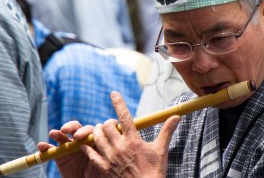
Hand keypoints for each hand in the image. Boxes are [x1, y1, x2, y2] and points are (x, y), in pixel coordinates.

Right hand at [37, 121, 105, 177]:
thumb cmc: (99, 175)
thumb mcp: (103, 165)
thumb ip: (101, 155)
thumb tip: (103, 148)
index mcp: (94, 142)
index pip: (90, 131)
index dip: (84, 131)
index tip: (78, 137)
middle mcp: (82, 141)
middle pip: (76, 128)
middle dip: (71, 127)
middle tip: (66, 130)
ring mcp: (69, 147)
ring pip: (62, 136)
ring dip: (57, 133)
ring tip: (52, 134)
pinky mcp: (59, 154)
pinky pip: (51, 149)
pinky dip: (45, 147)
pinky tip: (41, 146)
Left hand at [38, 91, 180, 177]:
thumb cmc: (155, 171)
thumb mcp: (161, 150)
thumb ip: (167, 131)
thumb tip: (176, 116)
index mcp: (134, 140)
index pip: (125, 116)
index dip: (118, 103)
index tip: (113, 94)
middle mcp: (120, 147)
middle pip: (107, 126)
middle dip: (108, 122)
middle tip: (111, 125)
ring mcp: (111, 158)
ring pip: (97, 138)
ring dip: (97, 132)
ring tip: (100, 131)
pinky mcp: (104, 168)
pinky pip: (91, 154)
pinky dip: (88, 148)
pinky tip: (87, 145)